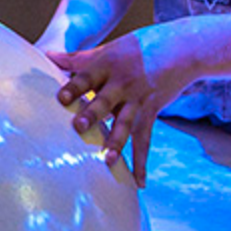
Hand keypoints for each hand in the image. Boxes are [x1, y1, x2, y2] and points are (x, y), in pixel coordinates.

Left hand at [43, 30, 195, 188]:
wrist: (182, 48)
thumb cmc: (138, 48)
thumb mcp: (109, 49)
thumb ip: (78, 58)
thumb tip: (48, 56)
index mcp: (107, 65)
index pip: (86, 77)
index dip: (74, 87)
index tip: (61, 98)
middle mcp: (122, 83)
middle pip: (104, 100)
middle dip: (92, 114)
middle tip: (79, 127)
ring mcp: (138, 98)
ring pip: (126, 123)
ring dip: (116, 142)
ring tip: (107, 160)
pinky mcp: (152, 111)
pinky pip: (145, 139)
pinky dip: (142, 161)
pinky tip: (139, 182)